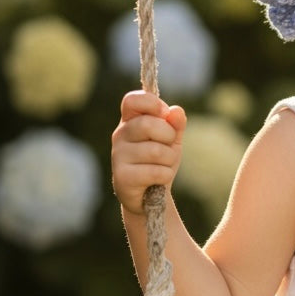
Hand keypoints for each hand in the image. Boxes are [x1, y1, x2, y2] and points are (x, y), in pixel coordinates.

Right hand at [111, 90, 186, 214]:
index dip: (152, 103)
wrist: (149, 195)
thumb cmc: (160, 161)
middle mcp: (120, 135)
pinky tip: (158, 179)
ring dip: (169, 159)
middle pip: (147, 124)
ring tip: (163, 165)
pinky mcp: (122, 177)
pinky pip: (156, 172)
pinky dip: (165, 175)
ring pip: (156, 151)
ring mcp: (118, 156)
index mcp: (130, 120)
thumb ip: (176, 124)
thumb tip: (176, 111)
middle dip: (168, 136)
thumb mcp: (172, 140)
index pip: (132, 99)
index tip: (164, 114)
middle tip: (169, 146)